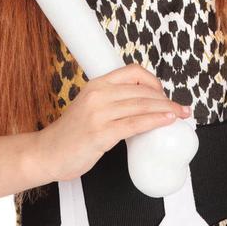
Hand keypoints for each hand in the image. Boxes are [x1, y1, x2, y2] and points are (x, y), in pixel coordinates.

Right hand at [34, 63, 191, 182]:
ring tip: (179, 115)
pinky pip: (134, 124)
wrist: (47, 153)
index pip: (133, 72)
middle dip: (167, 99)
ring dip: (167, 110)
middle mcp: (98, 95)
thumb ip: (112, 102)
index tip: (164, 94)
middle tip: (180, 109)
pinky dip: (154, 121)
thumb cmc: (70, 134)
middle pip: (142, 90)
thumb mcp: (90, 107)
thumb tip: (142, 105)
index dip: (154, 81)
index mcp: (96, 85)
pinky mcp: (100, 133)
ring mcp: (98, 114)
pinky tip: (166, 122)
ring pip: (142, 105)